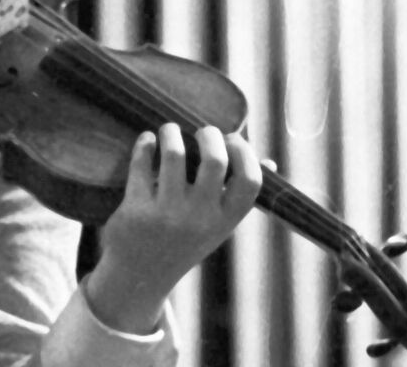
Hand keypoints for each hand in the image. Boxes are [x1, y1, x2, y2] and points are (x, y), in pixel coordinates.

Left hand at [84, 123, 261, 333]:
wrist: (141, 277)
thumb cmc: (184, 240)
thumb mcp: (216, 225)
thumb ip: (237, 194)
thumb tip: (270, 161)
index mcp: (224, 221)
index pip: (250, 181)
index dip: (244, 152)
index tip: (231, 138)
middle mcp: (199, 219)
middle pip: (214, 160)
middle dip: (209, 134)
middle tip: (200, 132)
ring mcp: (167, 214)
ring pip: (174, 154)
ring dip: (171, 132)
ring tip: (169, 130)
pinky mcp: (136, 209)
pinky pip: (141, 164)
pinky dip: (145, 144)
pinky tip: (147, 140)